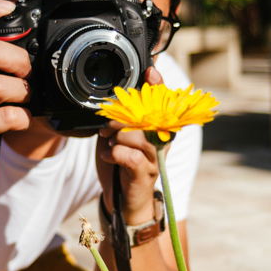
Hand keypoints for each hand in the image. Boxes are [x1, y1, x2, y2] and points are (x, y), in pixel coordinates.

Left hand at [96, 67, 164, 224]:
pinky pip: (129, 155)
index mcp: (158, 128)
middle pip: (148, 116)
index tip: (151, 70)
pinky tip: (108, 155)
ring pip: (137, 135)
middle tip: (106, 124)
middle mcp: (162, 141)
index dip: (159, 84)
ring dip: (116, 135)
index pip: (164, 101)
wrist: (123, 200)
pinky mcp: (145, 173)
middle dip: (122, 116)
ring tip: (108, 141)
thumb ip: (121, 117)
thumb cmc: (122, 164)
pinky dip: (114, 153)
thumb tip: (115, 97)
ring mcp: (155, 157)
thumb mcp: (119, 135)